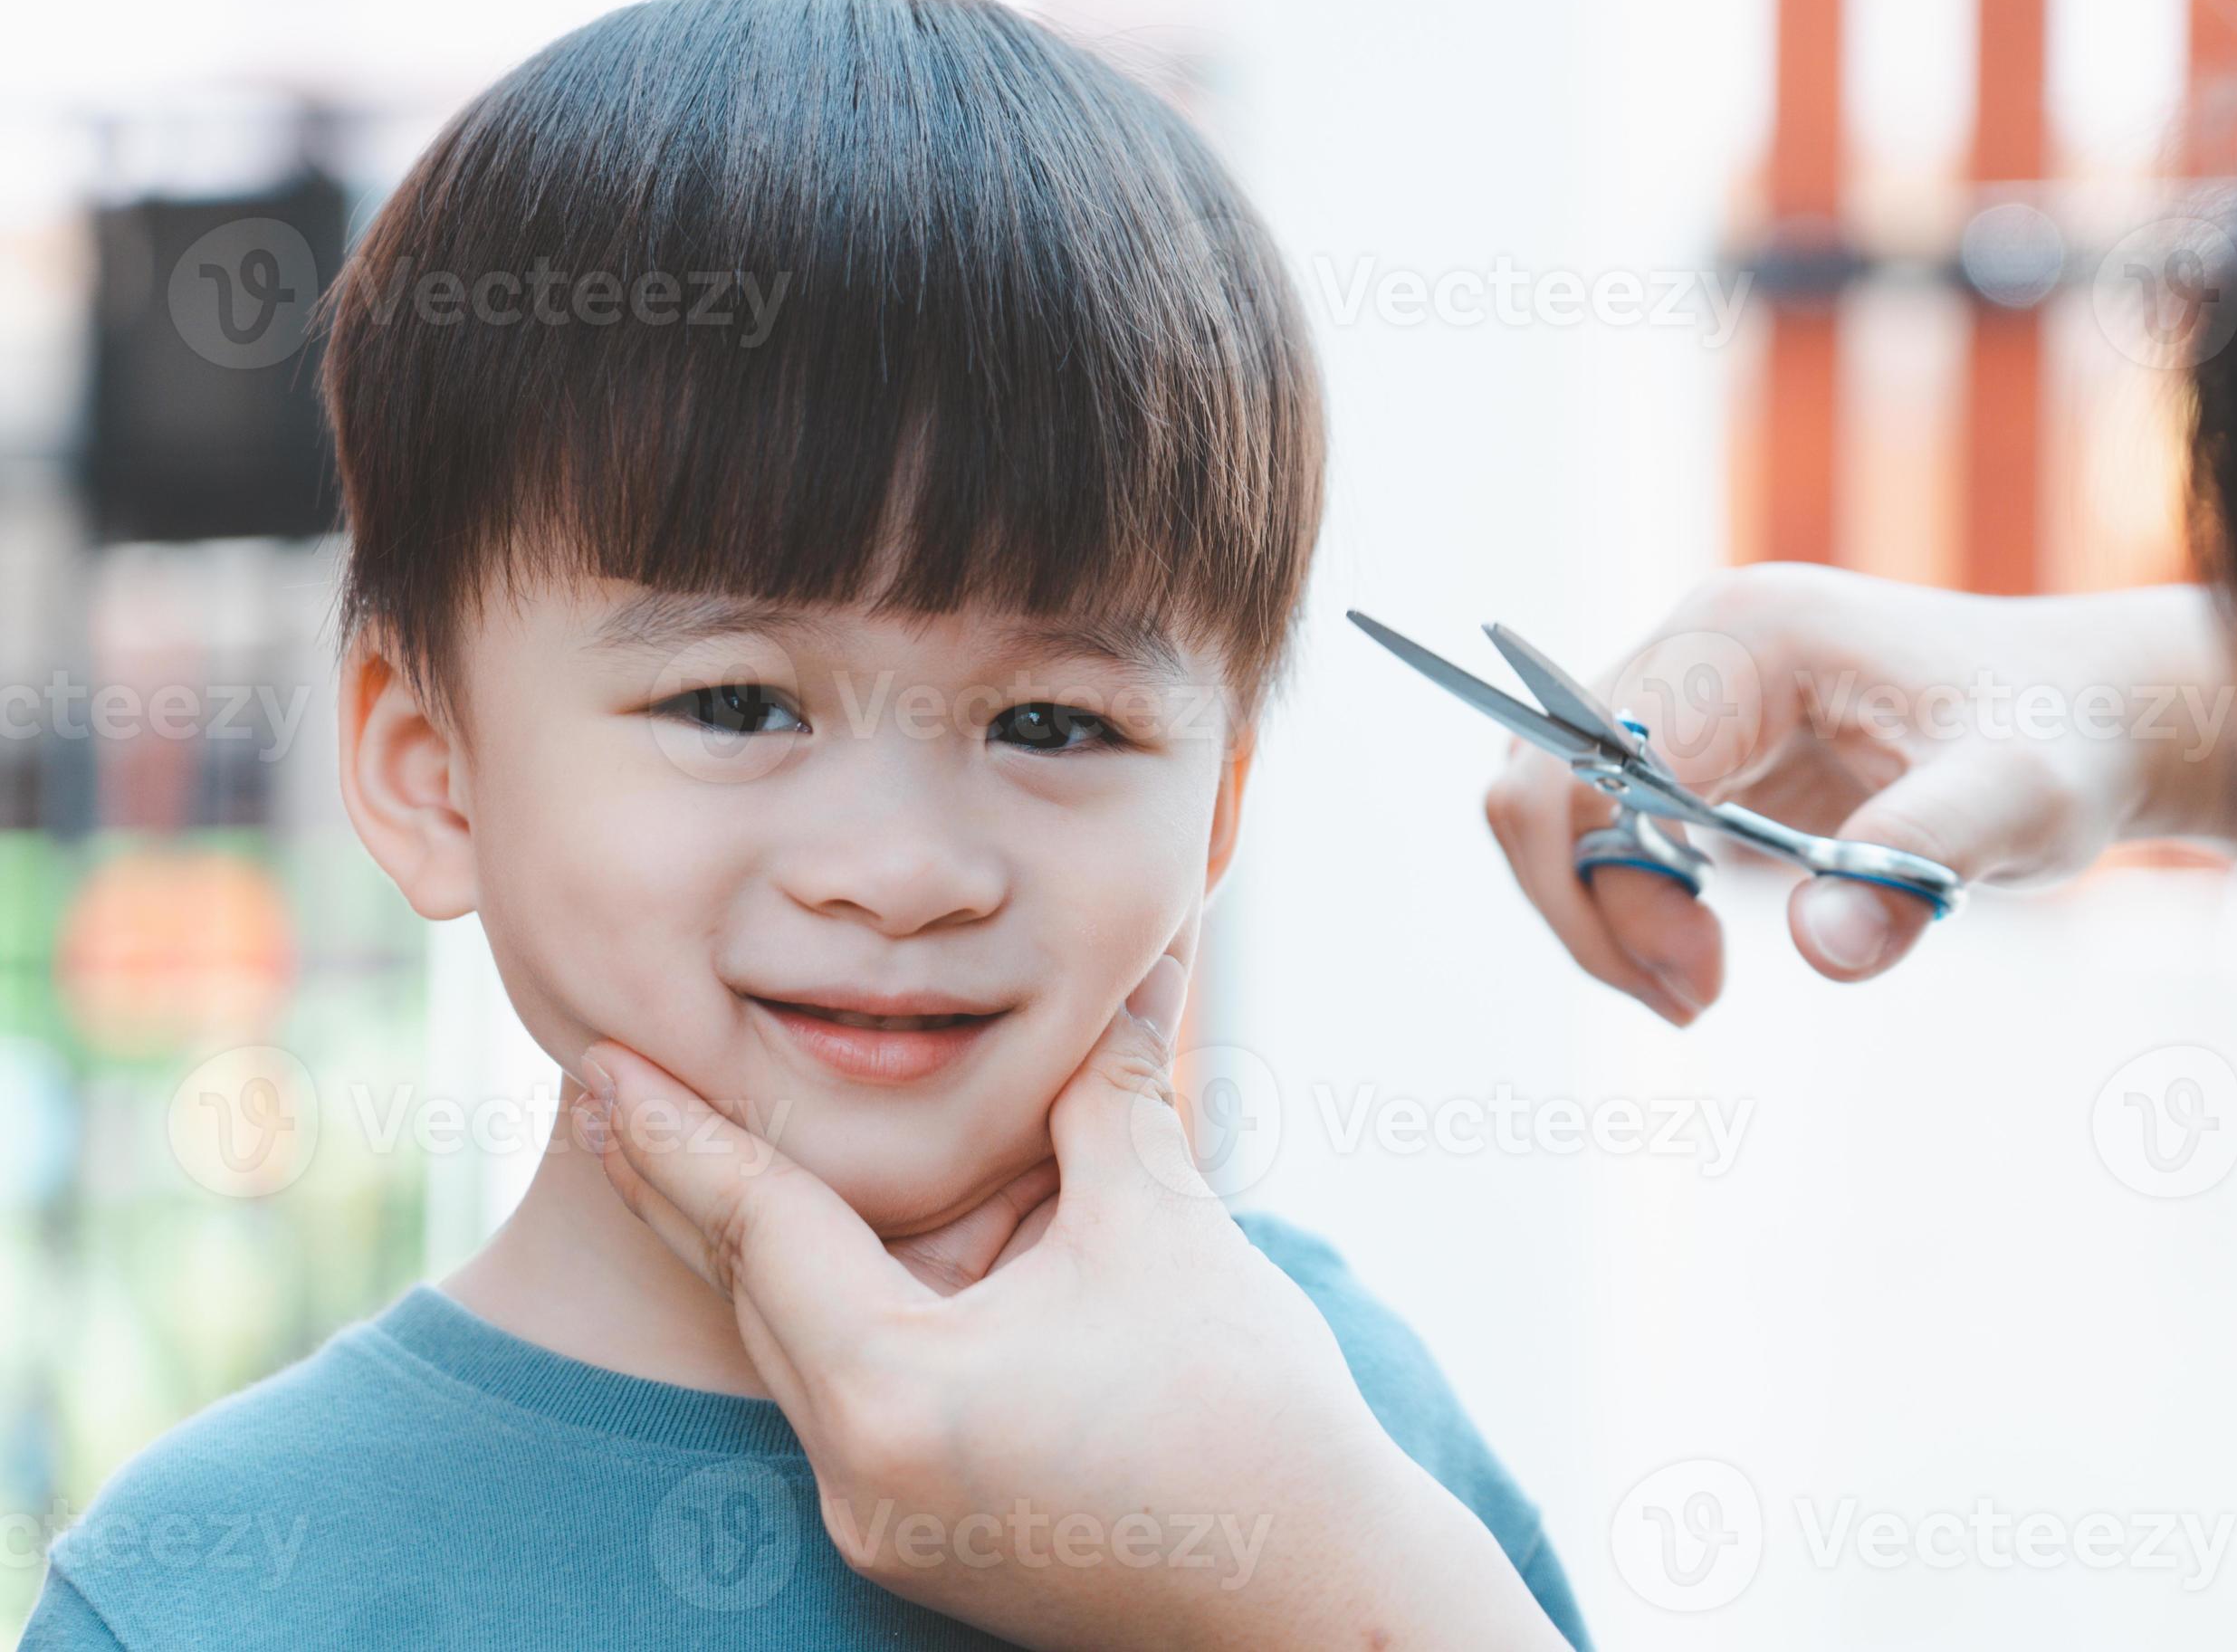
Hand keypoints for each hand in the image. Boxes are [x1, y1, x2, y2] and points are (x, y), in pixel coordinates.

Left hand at [571, 958, 1567, 1651]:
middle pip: (752, 1297)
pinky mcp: (929, 1543)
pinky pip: (859, 1399)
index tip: (593, 1060)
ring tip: (723, 1145)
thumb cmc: (1252, 1418)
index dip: (676, 1132)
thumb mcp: (1164, 1228)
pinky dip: (856, 1312)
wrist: (1323, 1599)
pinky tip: (871, 1250)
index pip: (757, 1230)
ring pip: (805, 1350)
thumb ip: (1107, 1096)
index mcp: (893, 1396)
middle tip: (603, 1088)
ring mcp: (886, 1525)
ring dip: (779, 1251)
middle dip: (687, 1186)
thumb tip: (1132, 968)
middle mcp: (859, 1479)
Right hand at [1482, 565, 2236, 1018]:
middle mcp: (1694, 646)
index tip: (1704, 979)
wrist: (2096, 715)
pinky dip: (1628, 899)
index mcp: (1742, 637)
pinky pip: (1604, 821)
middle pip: (1545, 782)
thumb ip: (1915, 862)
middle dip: (1588, 908)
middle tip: (1692, 998)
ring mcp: (1690, 689)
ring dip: (1599, 909)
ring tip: (1694, 988)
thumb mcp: (2016, 804)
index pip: (1583, 763)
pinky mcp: (1702, 739)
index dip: (1608, 888)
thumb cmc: (2062, 741)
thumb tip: (1821, 951)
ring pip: (1559, 805)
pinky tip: (1700, 956)